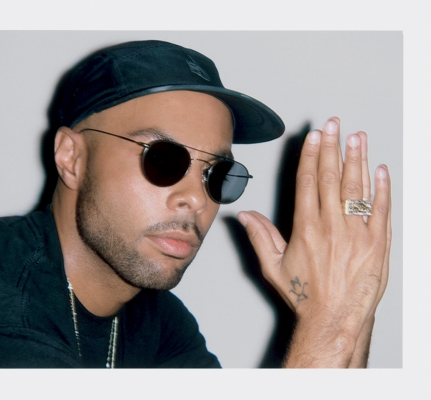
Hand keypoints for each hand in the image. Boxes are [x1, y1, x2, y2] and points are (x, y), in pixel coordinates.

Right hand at [238, 117, 390, 366]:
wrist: (336, 319)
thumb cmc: (305, 295)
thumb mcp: (274, 268)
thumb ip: (260, 237)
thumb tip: (245, 216)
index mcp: (306, 229)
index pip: (308, 183)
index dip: (310, 157)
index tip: (313, 137)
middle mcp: (332, 227)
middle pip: (331, 178)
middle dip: (332, 148)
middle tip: (334, 125)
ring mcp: (358, 234)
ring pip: (356, 189)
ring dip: (357, 160)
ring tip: (357, 137)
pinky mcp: (378, 244)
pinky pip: (381, 211)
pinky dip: (381, 189)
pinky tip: (380, 170)